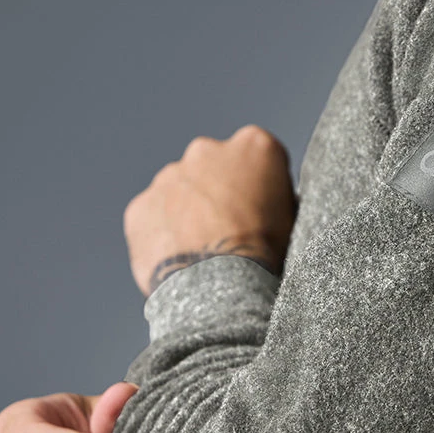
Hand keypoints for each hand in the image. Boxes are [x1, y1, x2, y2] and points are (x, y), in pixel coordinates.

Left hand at [123, 124, 297, 297]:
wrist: (221, 287)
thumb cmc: (267, 254)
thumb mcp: (293, 217)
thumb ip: (276, 195)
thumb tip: (267, 203)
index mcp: (254, 145)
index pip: (257, 156)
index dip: (259, 185)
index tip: (259, 210)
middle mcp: (206, 150)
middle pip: (212, 167)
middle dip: (216, 191)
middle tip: (227, 230)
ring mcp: (168, 177)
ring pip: (178, 191)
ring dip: (187, 212)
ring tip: (202, 251)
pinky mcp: (140, 206)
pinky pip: (152, 218)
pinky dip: (162, 234)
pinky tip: (179, 259)